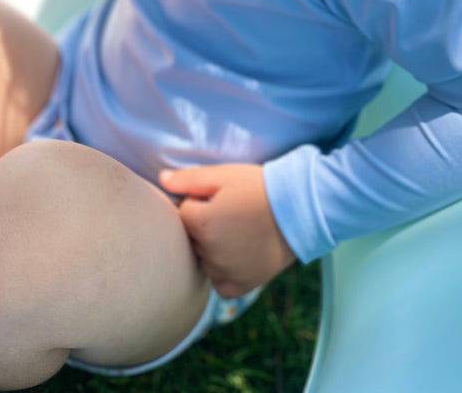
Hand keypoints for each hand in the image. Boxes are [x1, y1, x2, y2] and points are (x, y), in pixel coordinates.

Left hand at [159, 163, 295, 298]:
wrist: (300, 210)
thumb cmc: (261, 187)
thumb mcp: (225, 175)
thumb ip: (189, 179)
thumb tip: (160, 180)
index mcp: (202, 223)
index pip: (181, 213)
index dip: (197, 202)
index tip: (216, 197)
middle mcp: (209, 253)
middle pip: (191, 239)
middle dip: (202, 226)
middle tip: (229, 213)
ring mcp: (225, 272)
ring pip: (203, 261)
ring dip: (210, 250)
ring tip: (236, 232)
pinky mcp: (241, 286)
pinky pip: (219, 284)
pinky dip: (222, 273)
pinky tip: (236, 255)